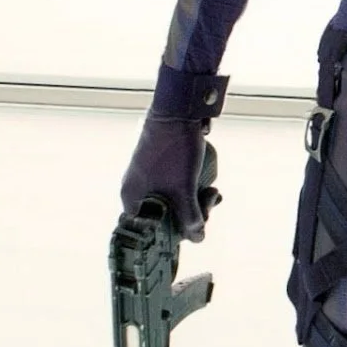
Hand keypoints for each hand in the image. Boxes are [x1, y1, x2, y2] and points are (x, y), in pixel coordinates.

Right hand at [120, 114, 222, 242]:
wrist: (180, 107)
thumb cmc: (175, 148)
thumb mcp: (184, 188)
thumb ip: (190, 216)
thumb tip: (198, 238)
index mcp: (132, 197)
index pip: (148, 231)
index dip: (172, 234)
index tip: (193, 229)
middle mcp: (137, 188)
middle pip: (165, 216)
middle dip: (192, 214)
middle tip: (210, 205)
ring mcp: (150, 175)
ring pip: (175, 200)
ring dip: (197, 201)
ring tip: (214, 193)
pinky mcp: (163, 164)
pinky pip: (178, 185)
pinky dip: (194, 188)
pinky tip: (211, 186)